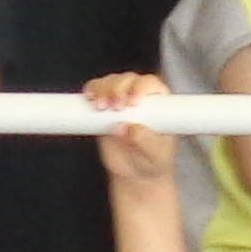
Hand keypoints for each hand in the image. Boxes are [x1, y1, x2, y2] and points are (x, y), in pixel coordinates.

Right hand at [83, 69, 171, 193]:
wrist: (134, 171)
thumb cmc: (152, 161)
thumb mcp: (154, 155)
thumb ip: (144, 141)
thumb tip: (128, 127)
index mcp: (159, 104)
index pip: (152, 85)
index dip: (141, 88)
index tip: (133, 102)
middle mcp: (140, 96)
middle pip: (128, 80)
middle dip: (119, 89)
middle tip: (116, 107)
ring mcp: (120, 98)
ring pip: (110, 81)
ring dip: (103, 89)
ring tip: (101, 107)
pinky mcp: (104, 104)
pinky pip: (95, 89)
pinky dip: (91, 90)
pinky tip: (90, 99)